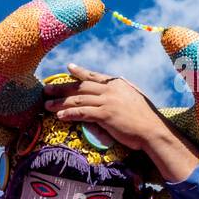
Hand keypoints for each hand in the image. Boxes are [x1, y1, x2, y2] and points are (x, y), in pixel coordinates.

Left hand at [43, 63, 198, 182]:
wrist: (152, 130)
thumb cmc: (144, 117)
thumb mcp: (133, 97)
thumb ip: (121, 91)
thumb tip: (113, 88)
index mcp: (117, 83)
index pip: (94, 76)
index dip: (80, 72)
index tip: (68, 68)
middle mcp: (110, 89)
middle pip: (80, 86)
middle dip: (61, 87)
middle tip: (46, 89)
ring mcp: (108, 101)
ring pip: (78, 99)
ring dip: (60, 103)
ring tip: (47, 105)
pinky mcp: (105, 115)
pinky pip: (82, 113)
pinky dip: (69, 114)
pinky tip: (59, 116)